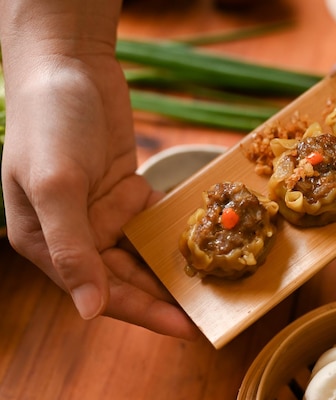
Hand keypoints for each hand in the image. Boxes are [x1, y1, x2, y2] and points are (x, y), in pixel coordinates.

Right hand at [1, 1, 198, 339]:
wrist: (70, 64)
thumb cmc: (50, 123)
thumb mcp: (55, 185)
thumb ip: (71, 248)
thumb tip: (88, 311)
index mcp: (48, 243)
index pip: (101, 291)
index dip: (145, 312)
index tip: (187, 328)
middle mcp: (75, 233)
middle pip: (126, 278)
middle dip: (166, 294)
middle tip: (212, 309)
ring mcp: (102, 211)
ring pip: (142, 252)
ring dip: (172, 266)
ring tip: (214, 280)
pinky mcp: (124, 189)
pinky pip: (152, 220)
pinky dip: (173, 229)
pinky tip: (204, 239)